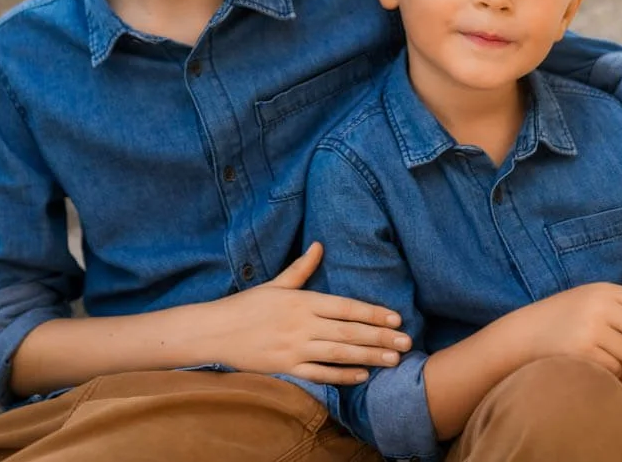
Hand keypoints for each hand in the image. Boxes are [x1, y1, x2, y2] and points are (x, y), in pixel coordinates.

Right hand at [206, 242, 411, 383]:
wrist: (214, 331)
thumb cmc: (246, 305)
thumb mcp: (275, 283)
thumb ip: (301, 267)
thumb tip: (319, 245)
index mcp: (302, 301)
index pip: (345, 307)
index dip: (372, 313)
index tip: (396, 317)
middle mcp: (302, 324)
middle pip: (349, 331)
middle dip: (380, 336)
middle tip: (407, 341)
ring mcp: (295, 348)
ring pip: (339, 353)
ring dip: (369, 356)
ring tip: (393, 359)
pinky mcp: (286, 367)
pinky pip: (320, 373)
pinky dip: (342, 376)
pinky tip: (363, 375)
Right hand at [516, 283, 621, 377]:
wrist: (524, 335)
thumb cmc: (561, 319)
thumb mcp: (588, 299)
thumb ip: (619, 301)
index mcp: (602, 290)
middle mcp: (599, 306)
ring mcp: (591, 329)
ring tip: (610, 359)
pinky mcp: (583, 352)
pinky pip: (615, 368)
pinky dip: (612, 373)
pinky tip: (598, 367)